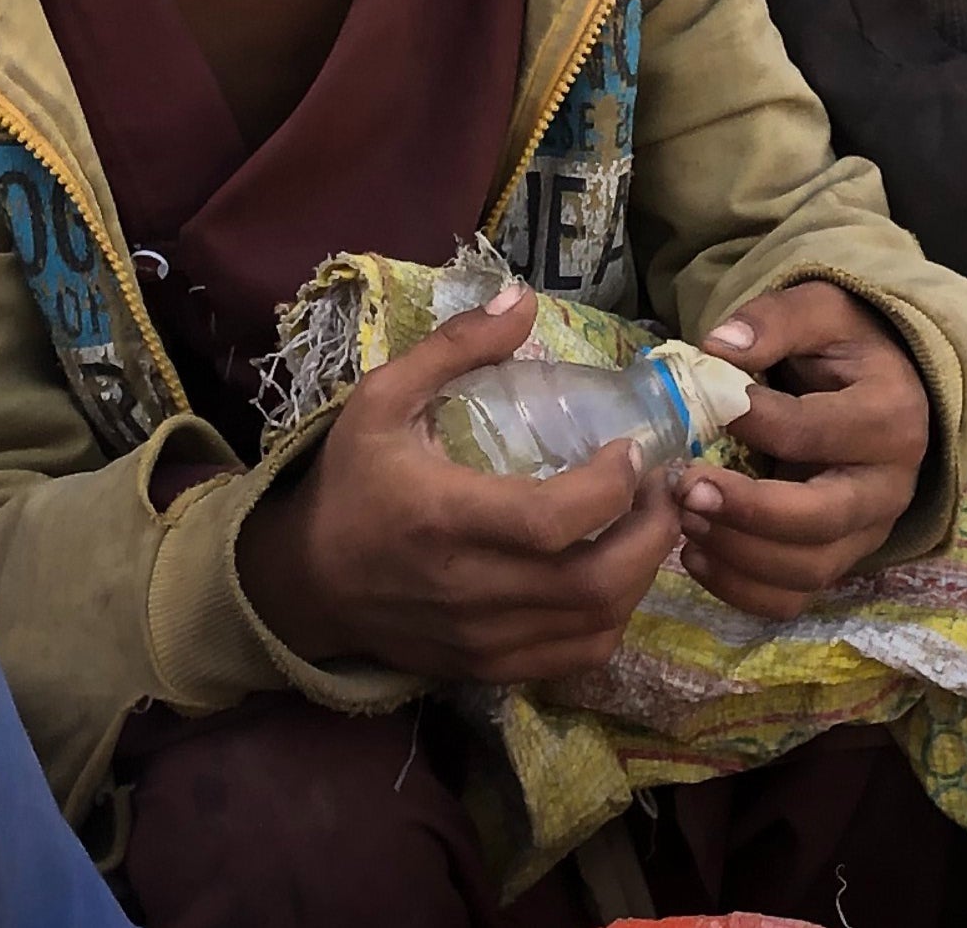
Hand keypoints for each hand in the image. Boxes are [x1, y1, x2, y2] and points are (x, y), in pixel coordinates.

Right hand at [236, 279, 679, 682]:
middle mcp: (471, 589)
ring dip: (642, 574)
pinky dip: (613, 616)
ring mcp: (483, 639)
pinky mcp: (489, 668)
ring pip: (597, 624)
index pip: (553, 521)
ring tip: (646, 523)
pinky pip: (578, 656)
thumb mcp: (383, 398)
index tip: (631, 447)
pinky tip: (614, 572)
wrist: (305, 583)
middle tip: (661, 486)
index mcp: (445, 518)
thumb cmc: (351, 481)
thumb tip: (524, 298)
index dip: (612, 488)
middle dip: (652, 533)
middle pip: (595, 583)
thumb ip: (454, 347)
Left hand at [676, 281, 928, 618]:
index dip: (751, 421)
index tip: (697, 404)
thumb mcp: (819, 310)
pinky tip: (695, 555)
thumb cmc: (842, 346)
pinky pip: (794, 598)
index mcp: (891, 416)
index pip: (813, 431)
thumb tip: (717, 348)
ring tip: (682, 517)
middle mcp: (890, 485)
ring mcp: (868, 532)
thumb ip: (774, 321)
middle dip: (747, 511)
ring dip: (737, 552)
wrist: (880, 386)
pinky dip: (742, 590)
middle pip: (821, 519)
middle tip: (684, 488)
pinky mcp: (841, 559)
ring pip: (808, 569)